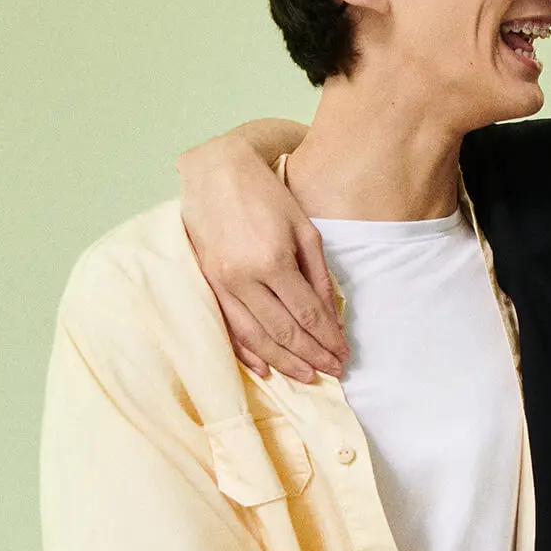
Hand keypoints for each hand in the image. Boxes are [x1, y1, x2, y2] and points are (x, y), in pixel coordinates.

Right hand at [179, 133, 347, 381]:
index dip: (327, 339)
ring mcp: (221, 282)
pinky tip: (265, 369)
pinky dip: (246, 352)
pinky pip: (228, 326)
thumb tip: (333, 320)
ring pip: (255, 336)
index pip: (307, 314)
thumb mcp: (305, 231)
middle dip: (312, 356)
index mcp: (273, 261)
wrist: (217, 172)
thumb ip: (319, 277)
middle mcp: (244, 277)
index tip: (344, 355)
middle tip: (333, 372)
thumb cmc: (268, 196)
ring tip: (308, 377)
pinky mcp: (207, 283)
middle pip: (283, 331)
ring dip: (284, 362)